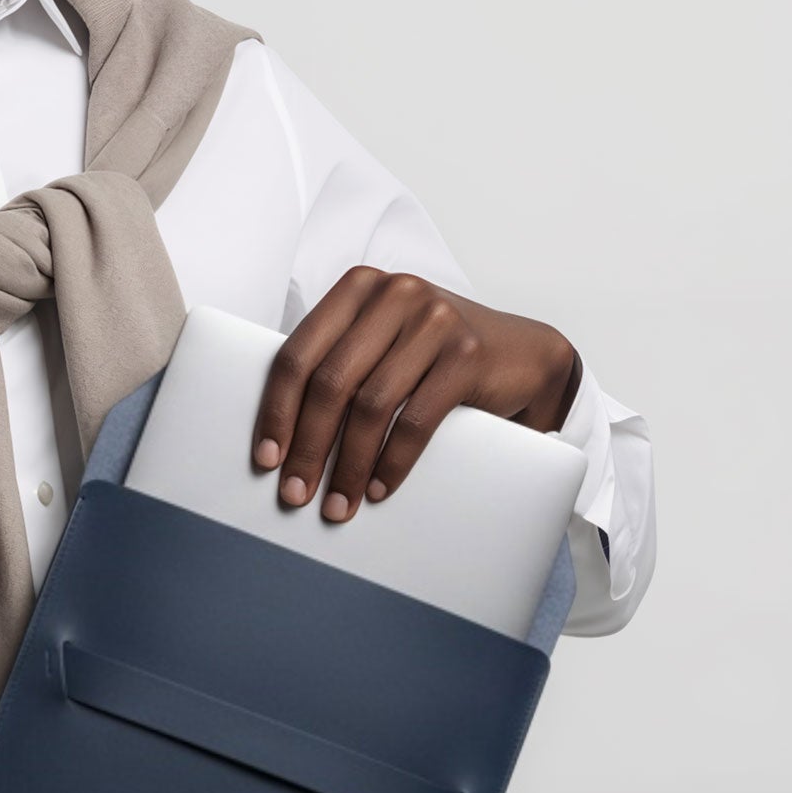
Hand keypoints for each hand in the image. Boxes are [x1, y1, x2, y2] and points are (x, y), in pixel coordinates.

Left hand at [251, 268, 581, 521]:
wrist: (525, 355)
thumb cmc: (440, 357)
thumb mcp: (384, 344)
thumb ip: (342, 364)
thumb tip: (283, 433)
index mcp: (359, 288)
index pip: (298, 354)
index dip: (276, 411)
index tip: (265, 459)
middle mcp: (394, 295)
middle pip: (330, 381)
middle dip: (307, 446)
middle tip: (296, 493)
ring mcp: (433, 320)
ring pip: (370, 405)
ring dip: (347, 464)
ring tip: (338, 503)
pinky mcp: (466, 353)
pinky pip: (415, 420)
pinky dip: (392, 462)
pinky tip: (378, 488)